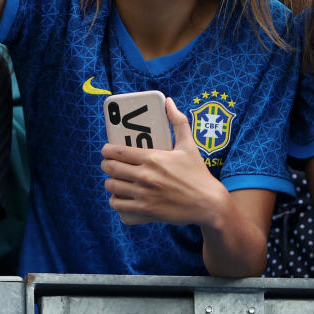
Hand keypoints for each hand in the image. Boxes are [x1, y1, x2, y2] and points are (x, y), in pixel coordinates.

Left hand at [100, 97, 226, 225]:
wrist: (208, 203)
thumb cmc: (198, 173)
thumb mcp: (189, 146)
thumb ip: (178, 122)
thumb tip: (169, 102)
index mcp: (153, 158)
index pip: (118, 151)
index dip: (107, 150)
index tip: (107, 150)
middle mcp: (145, 176)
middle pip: (110, 168)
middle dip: (106, 164)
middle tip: (110, 164)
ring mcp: (143, 195)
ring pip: (111, 186)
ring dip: (110, 182)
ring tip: (115, 179)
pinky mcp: (145, 210)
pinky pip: (118, 205)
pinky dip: (115, 200)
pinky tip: (120, 196)